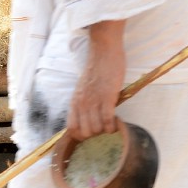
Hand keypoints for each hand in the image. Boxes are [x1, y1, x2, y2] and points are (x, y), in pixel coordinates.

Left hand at [66, 22, 125, 141]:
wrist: (104, 52)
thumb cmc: (96, 70)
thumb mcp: (83, 89)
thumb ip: (83, 103)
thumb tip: (88, 119)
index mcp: (74, 101)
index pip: (71, 128)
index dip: (81, 135)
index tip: (91, 133)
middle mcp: (82, 104)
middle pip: (85, 132)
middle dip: (95, 134)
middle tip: (103, 128)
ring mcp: (94, 101)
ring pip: (97, 129)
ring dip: (105, 130)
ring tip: (110, 125)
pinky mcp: (107, 97)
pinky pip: (108, 120)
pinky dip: (113, 126)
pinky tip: (116, 123)